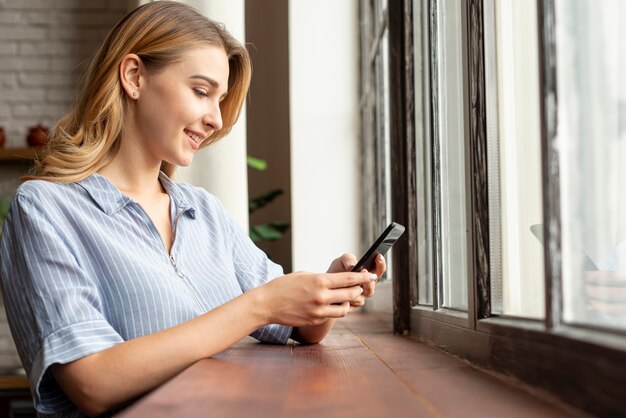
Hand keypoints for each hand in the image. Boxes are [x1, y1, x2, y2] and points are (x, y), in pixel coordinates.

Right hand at [257, 271, 375, 326]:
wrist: (267, 303)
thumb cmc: (285, 286)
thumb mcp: (305, 275)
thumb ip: (322, 278)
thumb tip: (338, 281)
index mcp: (319, 281)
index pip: (348, 279)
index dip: (362, 277)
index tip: (371, 275)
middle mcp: (321, 296)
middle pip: (350, 294)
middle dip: (359, 290)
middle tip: (361, 287)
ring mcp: (318, 310)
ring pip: (344, 309)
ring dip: (348, 303)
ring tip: (346, 298)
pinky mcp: (315, 320)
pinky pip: (331, 316)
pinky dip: (335, 310)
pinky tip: (332, 305)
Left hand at [326, 253, 386, 307]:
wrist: (323, 286)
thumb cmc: (336, 271)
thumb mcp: (341, 261)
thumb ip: (348, 259)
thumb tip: (353, 266)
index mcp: (367, 276)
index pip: (379, 271)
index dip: (381, 264)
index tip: (379, 256)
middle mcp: (366, 289)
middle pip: (371, 287)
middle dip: (368, 280)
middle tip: (364, 270)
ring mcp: (358, 299)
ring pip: (361, 297)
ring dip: (355, 289)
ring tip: (348, 282)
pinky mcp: (349, 308)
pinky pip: (350, 305)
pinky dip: (345, 298)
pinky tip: (339, 293)